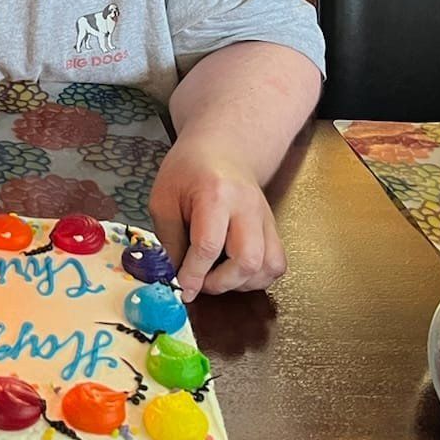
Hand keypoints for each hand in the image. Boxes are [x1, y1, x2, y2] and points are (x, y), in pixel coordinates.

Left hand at [148, 134, 286, 300]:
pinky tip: (235, 272)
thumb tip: (172, 277)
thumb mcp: (163, 198)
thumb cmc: (188, 170)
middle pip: (248, 259)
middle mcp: (247, 207)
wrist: (222, 148)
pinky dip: (257, 277)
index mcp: (215, 194)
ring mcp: (265, 218)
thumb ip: (168, 239)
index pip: (208, 245)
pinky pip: (276, 264)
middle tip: (200, 282)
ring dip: (242, 283)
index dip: (193, 275)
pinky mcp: (273, 228)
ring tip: (217, 276)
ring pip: (269, 266)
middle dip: (221, 283)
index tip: (182, 290)